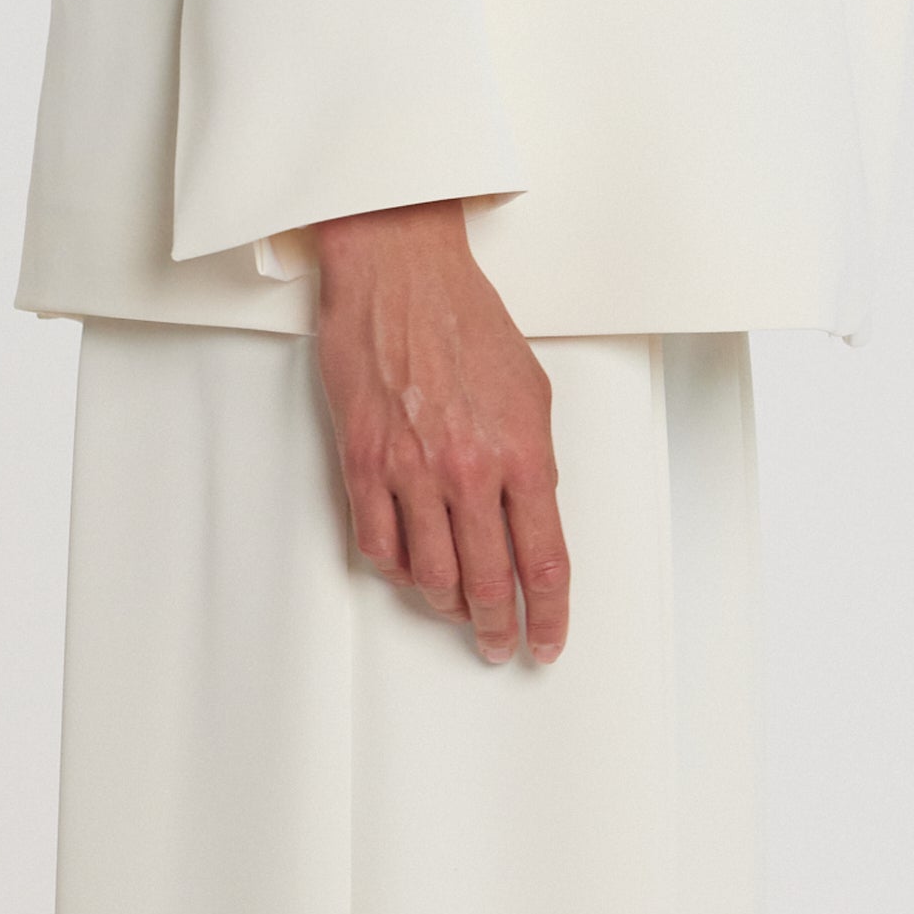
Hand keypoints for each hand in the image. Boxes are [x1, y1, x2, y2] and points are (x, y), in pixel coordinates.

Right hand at [306, 197, 569, 665]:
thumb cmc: (463, 316)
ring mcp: (412, 470)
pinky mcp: (364, 461)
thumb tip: (530, 515)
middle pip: (488, 584)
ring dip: (447, 608)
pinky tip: (409, 570)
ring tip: (456, 611)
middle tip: (501, 644)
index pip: (544, 562)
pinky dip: (397, 571)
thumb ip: (532, 458)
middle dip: (498, 628)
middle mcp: (468, 469)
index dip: (549, 615)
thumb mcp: (529, 387)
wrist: (400, 269)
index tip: (547, 639)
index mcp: (520, 450)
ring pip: (431, 577)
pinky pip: (378, 546)